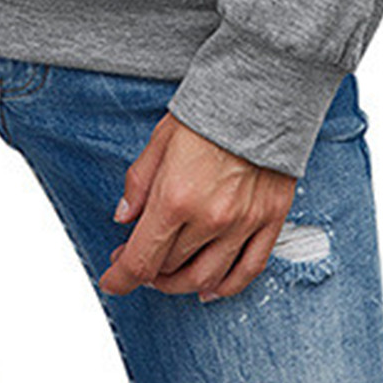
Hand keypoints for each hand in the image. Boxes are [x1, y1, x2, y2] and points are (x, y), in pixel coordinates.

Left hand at [98, 112, 297, 301]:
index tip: (112, 280)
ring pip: (206, 277)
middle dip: (147, 271)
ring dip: (180, 284)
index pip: (142, 258)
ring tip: (167, 277)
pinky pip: (248, 270)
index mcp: (176, 197)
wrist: (258, 95)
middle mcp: (209, 218)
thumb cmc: (208, 112)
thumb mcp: (160, 140)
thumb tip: (124, 216)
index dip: (122, 276)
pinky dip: (226, 287)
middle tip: (136, 261)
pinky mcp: (269, 221)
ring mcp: (243, 223)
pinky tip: (211, 288)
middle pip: (170, 267)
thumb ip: (139, 182)